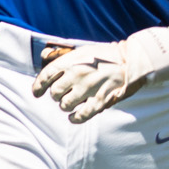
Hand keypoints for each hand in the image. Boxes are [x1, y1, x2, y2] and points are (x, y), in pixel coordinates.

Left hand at [32, 26, 168, 121]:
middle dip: (56, 96)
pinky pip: (80, 116)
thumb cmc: (106, 55)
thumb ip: (65, 57)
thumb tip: (45, 57)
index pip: (46, 76)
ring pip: (65, 105)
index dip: (38, 86)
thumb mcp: (83, 50)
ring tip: (72, 102)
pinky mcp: (99, 101)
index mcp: (71, 61)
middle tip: (62, 95)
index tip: (37, 93)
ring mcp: (88, 89)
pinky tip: (74, 116)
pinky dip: (74, 118)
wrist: (132, 61)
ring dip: (66, 105)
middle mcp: (77, 75)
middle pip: (54, 93)